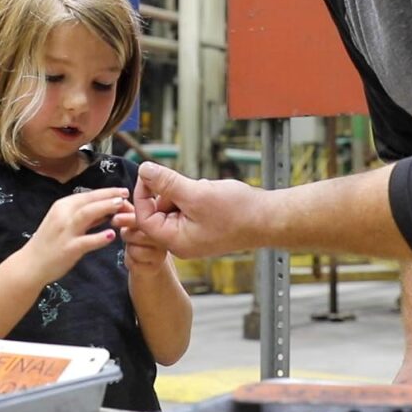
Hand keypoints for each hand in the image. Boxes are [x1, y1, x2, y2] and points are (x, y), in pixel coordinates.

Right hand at [21, 187, 128, 283]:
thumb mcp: (64, 223)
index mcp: (62, 206)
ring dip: (105, 208)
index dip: (106, 192)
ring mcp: (65, 232)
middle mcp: (62, 215)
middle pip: (88, 200)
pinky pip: (86, 241)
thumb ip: (84, 216)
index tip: (122, 190)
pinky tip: (112, 235)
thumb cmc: (50, 243)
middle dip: (108, 195)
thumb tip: (107, 209)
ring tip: (121, 206)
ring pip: (87, 214)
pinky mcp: (68, 248)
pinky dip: (99, 237)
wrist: (31, 265)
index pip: (87, 195)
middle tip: (126, 193)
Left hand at [112, 162, 260, 258]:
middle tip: (184, 183)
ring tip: (202, 189)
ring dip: (182, 193)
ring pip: (174, 207)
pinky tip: (211, 193)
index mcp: (176, 241)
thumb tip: (144, 170)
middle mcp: (182, 242)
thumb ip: (166, 182)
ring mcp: (194, 235)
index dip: (143, 195)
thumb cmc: (237, 212)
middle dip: (167, 193)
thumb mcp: (196, 193)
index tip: (149, 175)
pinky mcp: (204, 226)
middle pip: (157, 212)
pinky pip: (188, 208)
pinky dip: (194, 196)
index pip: (144, 219)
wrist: (269, 218)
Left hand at [113, 210, 169, 271]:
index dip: (128, 219)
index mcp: (162, 221)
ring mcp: (161, 253)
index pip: (145, 218)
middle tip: (125, 233)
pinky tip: (136, 259)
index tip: (115, 219)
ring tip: (133, 246)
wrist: (148, 264)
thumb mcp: (133, 222)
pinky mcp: (155, 267)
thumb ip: (126, 210)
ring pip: (136, 249)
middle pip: (140, 234)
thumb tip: (119, 201)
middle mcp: (165, 237)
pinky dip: (130, 260)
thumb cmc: (140, 240)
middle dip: (127, 234)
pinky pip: (135, 262)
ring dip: (130, 248)